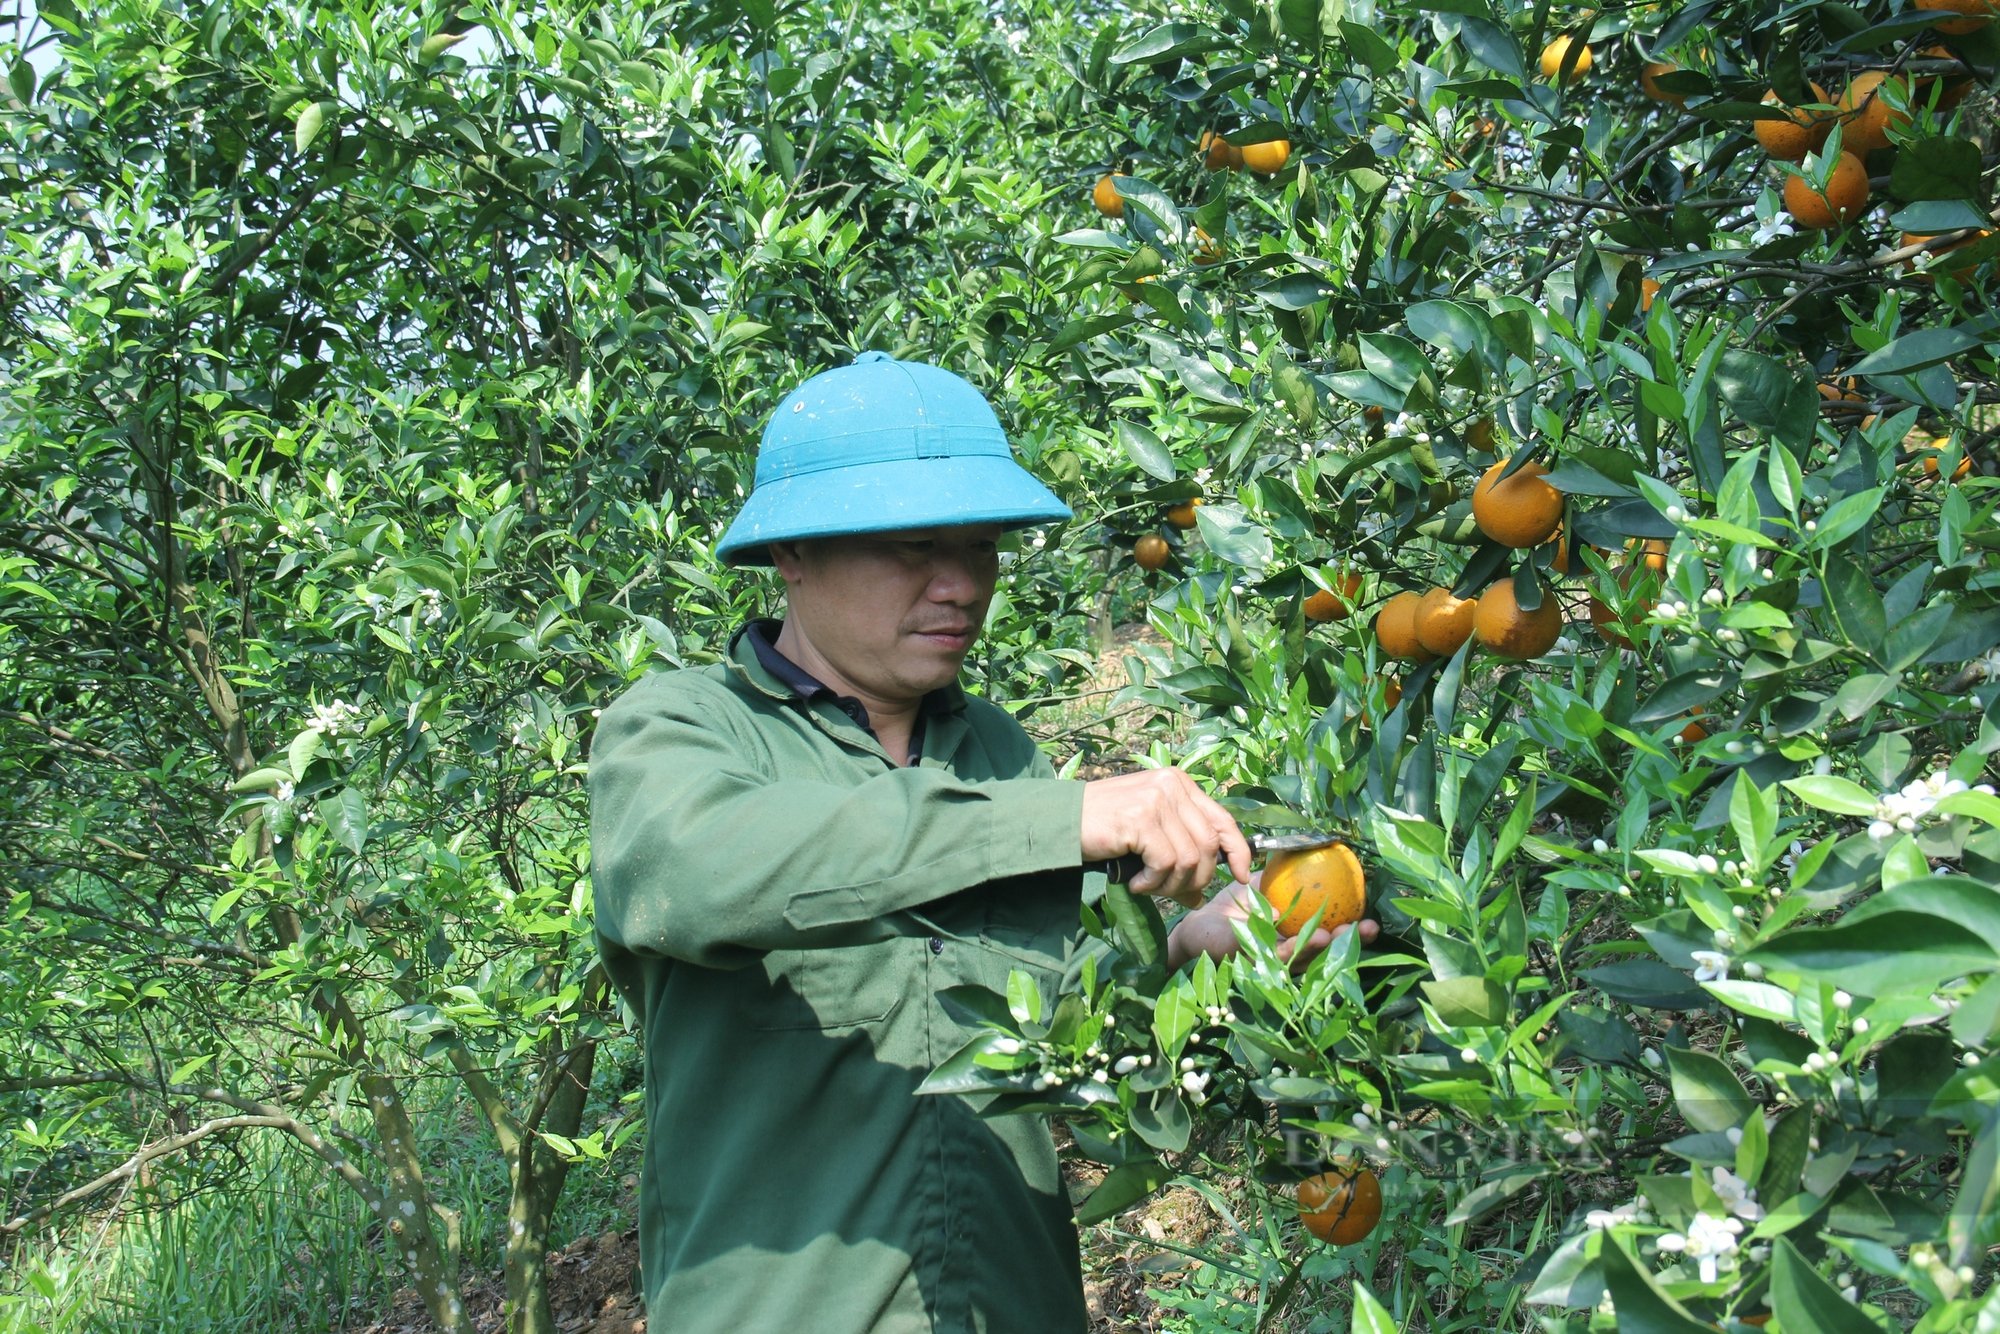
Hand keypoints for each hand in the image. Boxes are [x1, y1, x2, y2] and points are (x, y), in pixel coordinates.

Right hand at [1080, 768, 1251, 908]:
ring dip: (1171, 885)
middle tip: (1176, 895)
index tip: (1241, 877)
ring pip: (1190, 859)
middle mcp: (1172, 786)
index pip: (1223, 819)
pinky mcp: (1141, 819)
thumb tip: (1202, 894)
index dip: (1238, 851)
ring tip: (1148, 886)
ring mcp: (1157, 800)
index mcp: (1179, 783)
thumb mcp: (1150, 832)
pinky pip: (1166, 863)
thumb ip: (1180, 850)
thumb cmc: (1103, 828)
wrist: (1059, 821)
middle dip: (1198, 879)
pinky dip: (1153, 882)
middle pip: (1209, 845)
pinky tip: (1136, 882)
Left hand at [1165, 877, 1378, 971]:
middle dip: (1346, 944)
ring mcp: (1268, 960)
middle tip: (1366, 930)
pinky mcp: (1246, 960)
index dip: (1351, 932)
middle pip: (1321, 952)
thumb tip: (1310, 854)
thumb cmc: (1232, 908)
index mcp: (1294, 937)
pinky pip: (1264, 952)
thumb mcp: (1261, 887)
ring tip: (1332, 934)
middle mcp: (1286, 953)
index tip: (1371, 922)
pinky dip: (1281, 943)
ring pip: (1298, 958)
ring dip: (1316, 947)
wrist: (1197, 924)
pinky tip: (1289, 929)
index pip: (1329, 936)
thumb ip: (1284, 878)